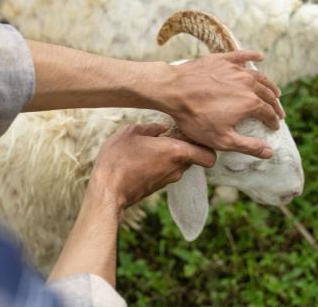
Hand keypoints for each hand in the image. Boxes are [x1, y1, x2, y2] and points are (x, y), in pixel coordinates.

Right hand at [87, 123, 215, 215]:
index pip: (210, 156)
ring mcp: (168, 179)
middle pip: (194, 157)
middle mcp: (177, 168)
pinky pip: (167, 171)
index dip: (207, 146)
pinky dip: (161, 163)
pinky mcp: (158, 186)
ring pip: (179, 164)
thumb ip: (150, 128)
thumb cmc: (118, 159)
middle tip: (170, 135)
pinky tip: (144, 156)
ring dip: (171, 155)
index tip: (193, 135)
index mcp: (176, 151)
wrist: (108, 190)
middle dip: (186, 146)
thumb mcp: (130, 133)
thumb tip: (162, 128)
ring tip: (152, 145)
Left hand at [155, 51, 283, 158]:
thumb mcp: (222, 140)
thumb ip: (248, 146)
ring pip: (258, 76)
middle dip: (275, 105)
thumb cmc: (195, 118)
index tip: (274, 126)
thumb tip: (270, 152)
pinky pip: (241, 56)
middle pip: (267, 94)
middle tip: (278, 112)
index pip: (268, 113)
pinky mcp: (222, 60)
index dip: (273, 121)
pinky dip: (252, 56)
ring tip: (275, 91)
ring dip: (269, 85)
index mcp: (250, 103)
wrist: (173, 90)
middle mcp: (247, 83)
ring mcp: (235, 70)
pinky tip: (260, 56)